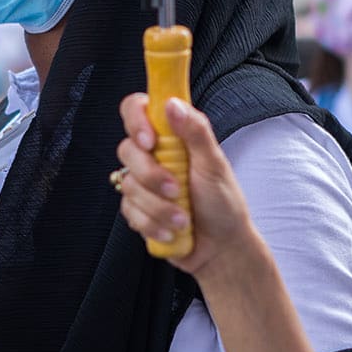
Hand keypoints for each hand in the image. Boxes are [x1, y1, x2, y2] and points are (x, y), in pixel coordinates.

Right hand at [116, 94, 256, 278]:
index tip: (150, 141)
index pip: (138, 109)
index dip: (136, 120)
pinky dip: (153, 223)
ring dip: (158, 206)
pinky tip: (172, 230)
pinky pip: (129, 211)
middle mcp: (154, 156)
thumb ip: (195, 131)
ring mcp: (143, 183)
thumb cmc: (223, 203)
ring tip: (183, 219)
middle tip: (177, 189)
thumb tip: (172, 103)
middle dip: (152, 176)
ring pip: (129, 185)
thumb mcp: (214, 164)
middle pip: (127, 150)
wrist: (220, 248)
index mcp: (172, 137)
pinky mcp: (137, 209)